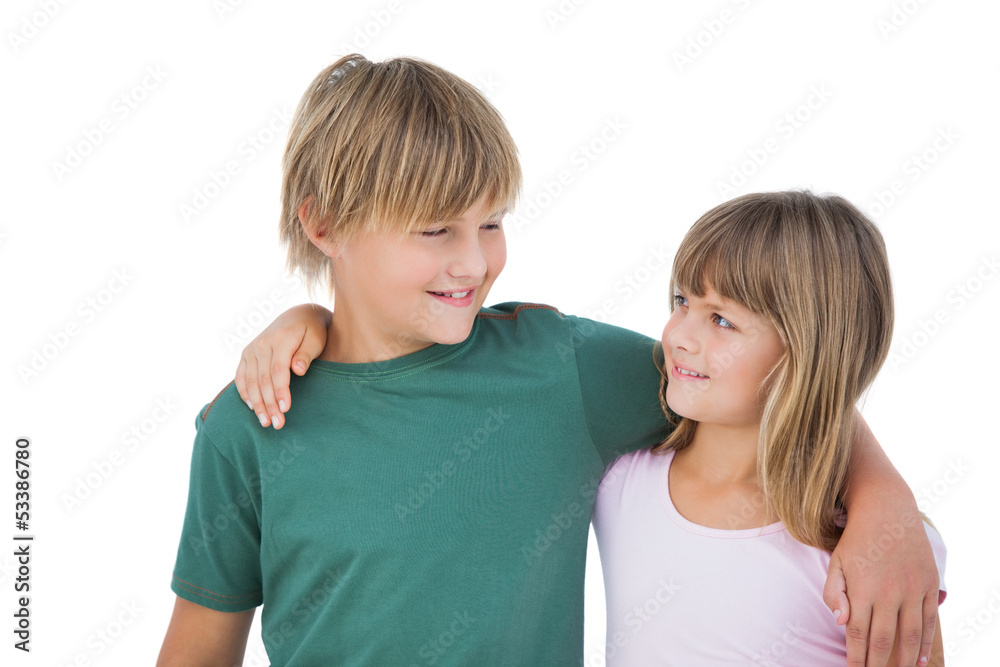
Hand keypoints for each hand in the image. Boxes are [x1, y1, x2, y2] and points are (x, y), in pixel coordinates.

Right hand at [235, 303, 331, 428]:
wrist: (298, 315)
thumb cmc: (312, 331)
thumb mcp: (316, 339)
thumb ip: (306, 354)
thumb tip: (298, 371)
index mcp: (280, 339)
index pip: (278, 371)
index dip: (281, 392)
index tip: (286, 410)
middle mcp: (262, 344)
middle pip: (263, 380)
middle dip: (269, 404)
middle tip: (277, 424)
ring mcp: (252, 349)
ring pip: (251, 381)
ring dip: (257, 404)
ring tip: (265, 422)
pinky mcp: (247, 354)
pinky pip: (241, 376)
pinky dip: (244, 392)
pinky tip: (252, 407)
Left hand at [824, 501, 938, 666]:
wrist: (886, 510)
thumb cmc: (856, 539)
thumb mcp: (836, 561)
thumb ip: (833, 592)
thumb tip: (840, 622)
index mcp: (862, 587)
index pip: (857, 632)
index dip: (855, 657)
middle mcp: (888, 591)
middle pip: (883, 639)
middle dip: (877, 664)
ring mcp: (911, 588)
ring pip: (909, 635)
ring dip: (904, 660)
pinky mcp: (928, 584)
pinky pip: (928, 620)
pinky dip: (925, 643)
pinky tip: (919, 660)